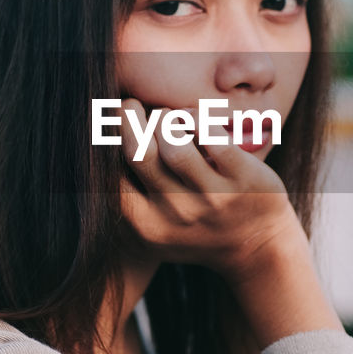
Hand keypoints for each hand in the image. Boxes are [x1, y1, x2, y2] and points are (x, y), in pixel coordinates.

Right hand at [117, 99, 303, 281]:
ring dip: (164, 118)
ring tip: (166, 117)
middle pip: (137, 151)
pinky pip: (211, 134)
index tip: (108, 123)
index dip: (104, 141)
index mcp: (147, 226)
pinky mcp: (243, 178)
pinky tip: (191, 118)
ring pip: (172, 139)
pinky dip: (195, 117)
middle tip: (130, 105)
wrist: (257, 249)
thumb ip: (127, 196)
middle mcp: (177, 214)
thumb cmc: (198, 229)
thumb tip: (95, 141)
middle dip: (127, 116)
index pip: (111, 175)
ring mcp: (212, 197)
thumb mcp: (157, 228)